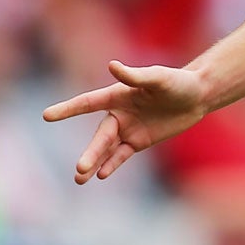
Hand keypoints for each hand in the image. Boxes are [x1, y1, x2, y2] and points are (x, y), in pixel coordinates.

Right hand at [43, 60, 209, 182]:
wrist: (197, 95)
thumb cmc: (177, 81)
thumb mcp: (158, 78)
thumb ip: (135, 75)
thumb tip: (112, 66)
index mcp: (117, 95)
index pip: (87, 103)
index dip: (67, 110)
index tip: (47, 116)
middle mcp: (118, 113)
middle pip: (100, 136)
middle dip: (90, 153)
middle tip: (79, 170)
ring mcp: (128, 129)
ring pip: (107, 149)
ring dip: (95, 163)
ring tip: (80, 178)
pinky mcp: (140, 141)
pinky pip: (122, 155)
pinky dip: (112, 164)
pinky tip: (102, 175)